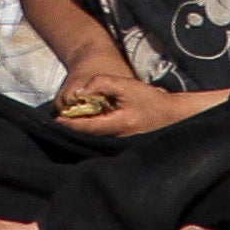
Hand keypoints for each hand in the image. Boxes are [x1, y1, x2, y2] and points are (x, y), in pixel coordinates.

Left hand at [53, 71, 216, 138]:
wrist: (174, 116)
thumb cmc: (152, 101)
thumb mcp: (127, 86)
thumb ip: (102, 84)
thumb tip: (79, 92)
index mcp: (117, 125)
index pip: (85, 127)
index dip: (68, 123)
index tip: (55, 120)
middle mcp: (117, 140)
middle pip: (87, 136)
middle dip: (73, 129)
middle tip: (59, 121)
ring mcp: (120, 145)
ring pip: (94, 139)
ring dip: (82, 130)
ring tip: (70, 121)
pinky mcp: (123, 145)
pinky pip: (103, 139)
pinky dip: (93, 132)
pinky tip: (90, 124)